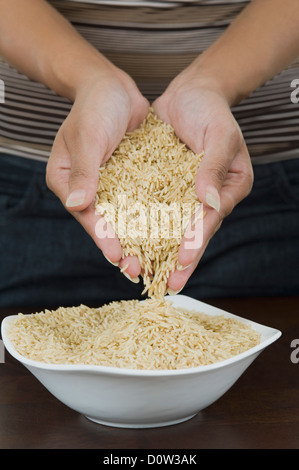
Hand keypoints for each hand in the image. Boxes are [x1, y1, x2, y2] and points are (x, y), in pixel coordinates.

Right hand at [46, 65, 148, 277]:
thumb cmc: (95, 107)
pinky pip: (140, 202)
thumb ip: (84, 171)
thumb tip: (78, 205)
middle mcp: (86, 188)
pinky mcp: (129, 180)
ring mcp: (108, 185)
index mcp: (66, 181)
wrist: (115, 87)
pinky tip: (165, 234)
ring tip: (152, 262)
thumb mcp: (88, 137)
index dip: (101, 234)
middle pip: (104, 222)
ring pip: (124, 217)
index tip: (116, 254)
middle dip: (121, 246)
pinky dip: (150, 217)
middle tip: (136, 270)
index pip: (84, 213)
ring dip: (138, 238)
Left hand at [153, 71, 252, 292]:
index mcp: (229, 188)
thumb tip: (210, 203)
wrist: (188, 93)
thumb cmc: (210, 110)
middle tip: (168, 284)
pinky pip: (153, 208)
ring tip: (145, 272)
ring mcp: (185, 193)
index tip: (183, 260)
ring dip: (159, 249)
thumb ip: (214, 167)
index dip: (198, 240)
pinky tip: (130, 241)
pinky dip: (143, 225)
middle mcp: (207, 196)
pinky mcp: (164, 186)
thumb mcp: (220, 134)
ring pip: (171, 225)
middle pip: (193, 231)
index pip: (212, 219)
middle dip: (180, 258)